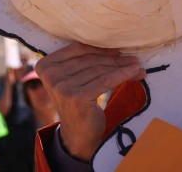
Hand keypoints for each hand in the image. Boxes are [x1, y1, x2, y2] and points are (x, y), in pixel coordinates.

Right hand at [35, 42, 144, 161]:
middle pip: (89, 60)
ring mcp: (62, 87)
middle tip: (133, 59)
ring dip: (121, 67)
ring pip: (99, 70)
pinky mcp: (77, 97)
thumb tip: (114, 46)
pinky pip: (105, 81)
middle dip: (113, 59)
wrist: (77, 135)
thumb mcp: (73, 79)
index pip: (76, 49)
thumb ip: (82, 62)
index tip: (118, 49)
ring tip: (137, 67)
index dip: (99, 48)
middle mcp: (50, 75)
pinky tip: (135, 73)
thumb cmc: (79, 103)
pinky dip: (122, 75)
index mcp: (45, 66)